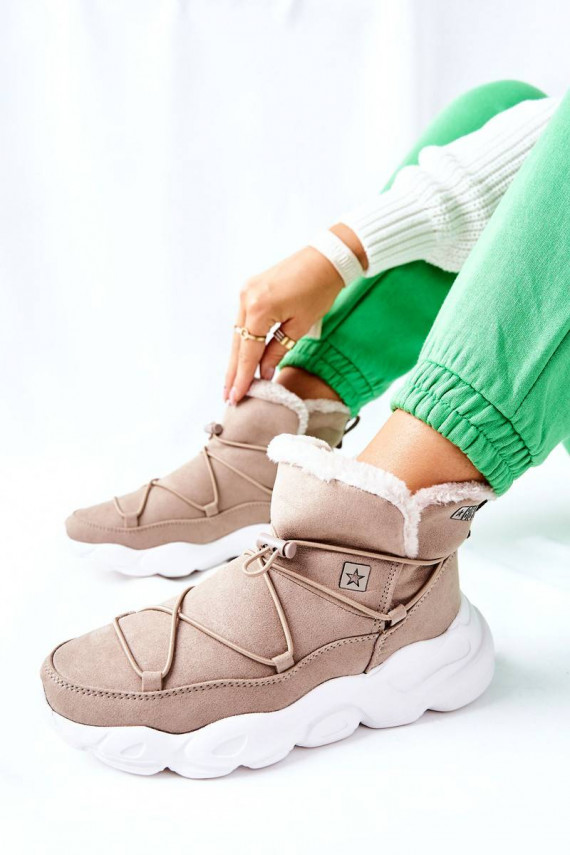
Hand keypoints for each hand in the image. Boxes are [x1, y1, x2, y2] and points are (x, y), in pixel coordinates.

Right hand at [224, 246, 343, 404]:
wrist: (325, 258)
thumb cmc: (319, 290)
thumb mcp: (300, 326)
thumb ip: (278, 350)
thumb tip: (264, 372)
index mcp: (259, 310)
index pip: (248, 352)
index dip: (242, 377)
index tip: (235, 397)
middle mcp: (246, 299)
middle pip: (237, 344)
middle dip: (233, 372)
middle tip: (227, 396)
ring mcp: (245, 292)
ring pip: (237, 333)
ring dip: (236, 358)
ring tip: (232, 383)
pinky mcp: (249, 289)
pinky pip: (242, 321)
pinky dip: (243, 340)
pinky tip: (242, 357)